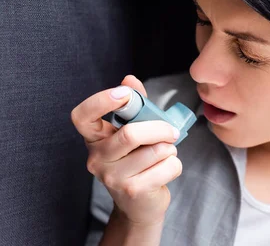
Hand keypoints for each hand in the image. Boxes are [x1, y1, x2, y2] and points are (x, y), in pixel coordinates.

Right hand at [71, 75, 182, 225]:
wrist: (140, 203)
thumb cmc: (138, 158)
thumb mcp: (135, 129)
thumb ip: (135, 104)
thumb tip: (130, 78)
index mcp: (95, 138)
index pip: (82, 116)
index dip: (101, 101)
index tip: (124, 93)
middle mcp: (97, 158)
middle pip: (131, 134)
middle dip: (159, 128)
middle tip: (172, 131)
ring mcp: (112, 178)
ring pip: (155, 151)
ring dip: (169, 148)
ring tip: (165, 153)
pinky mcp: (132, 191)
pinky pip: (167, 167)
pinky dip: (174, 164)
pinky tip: (165, 169)